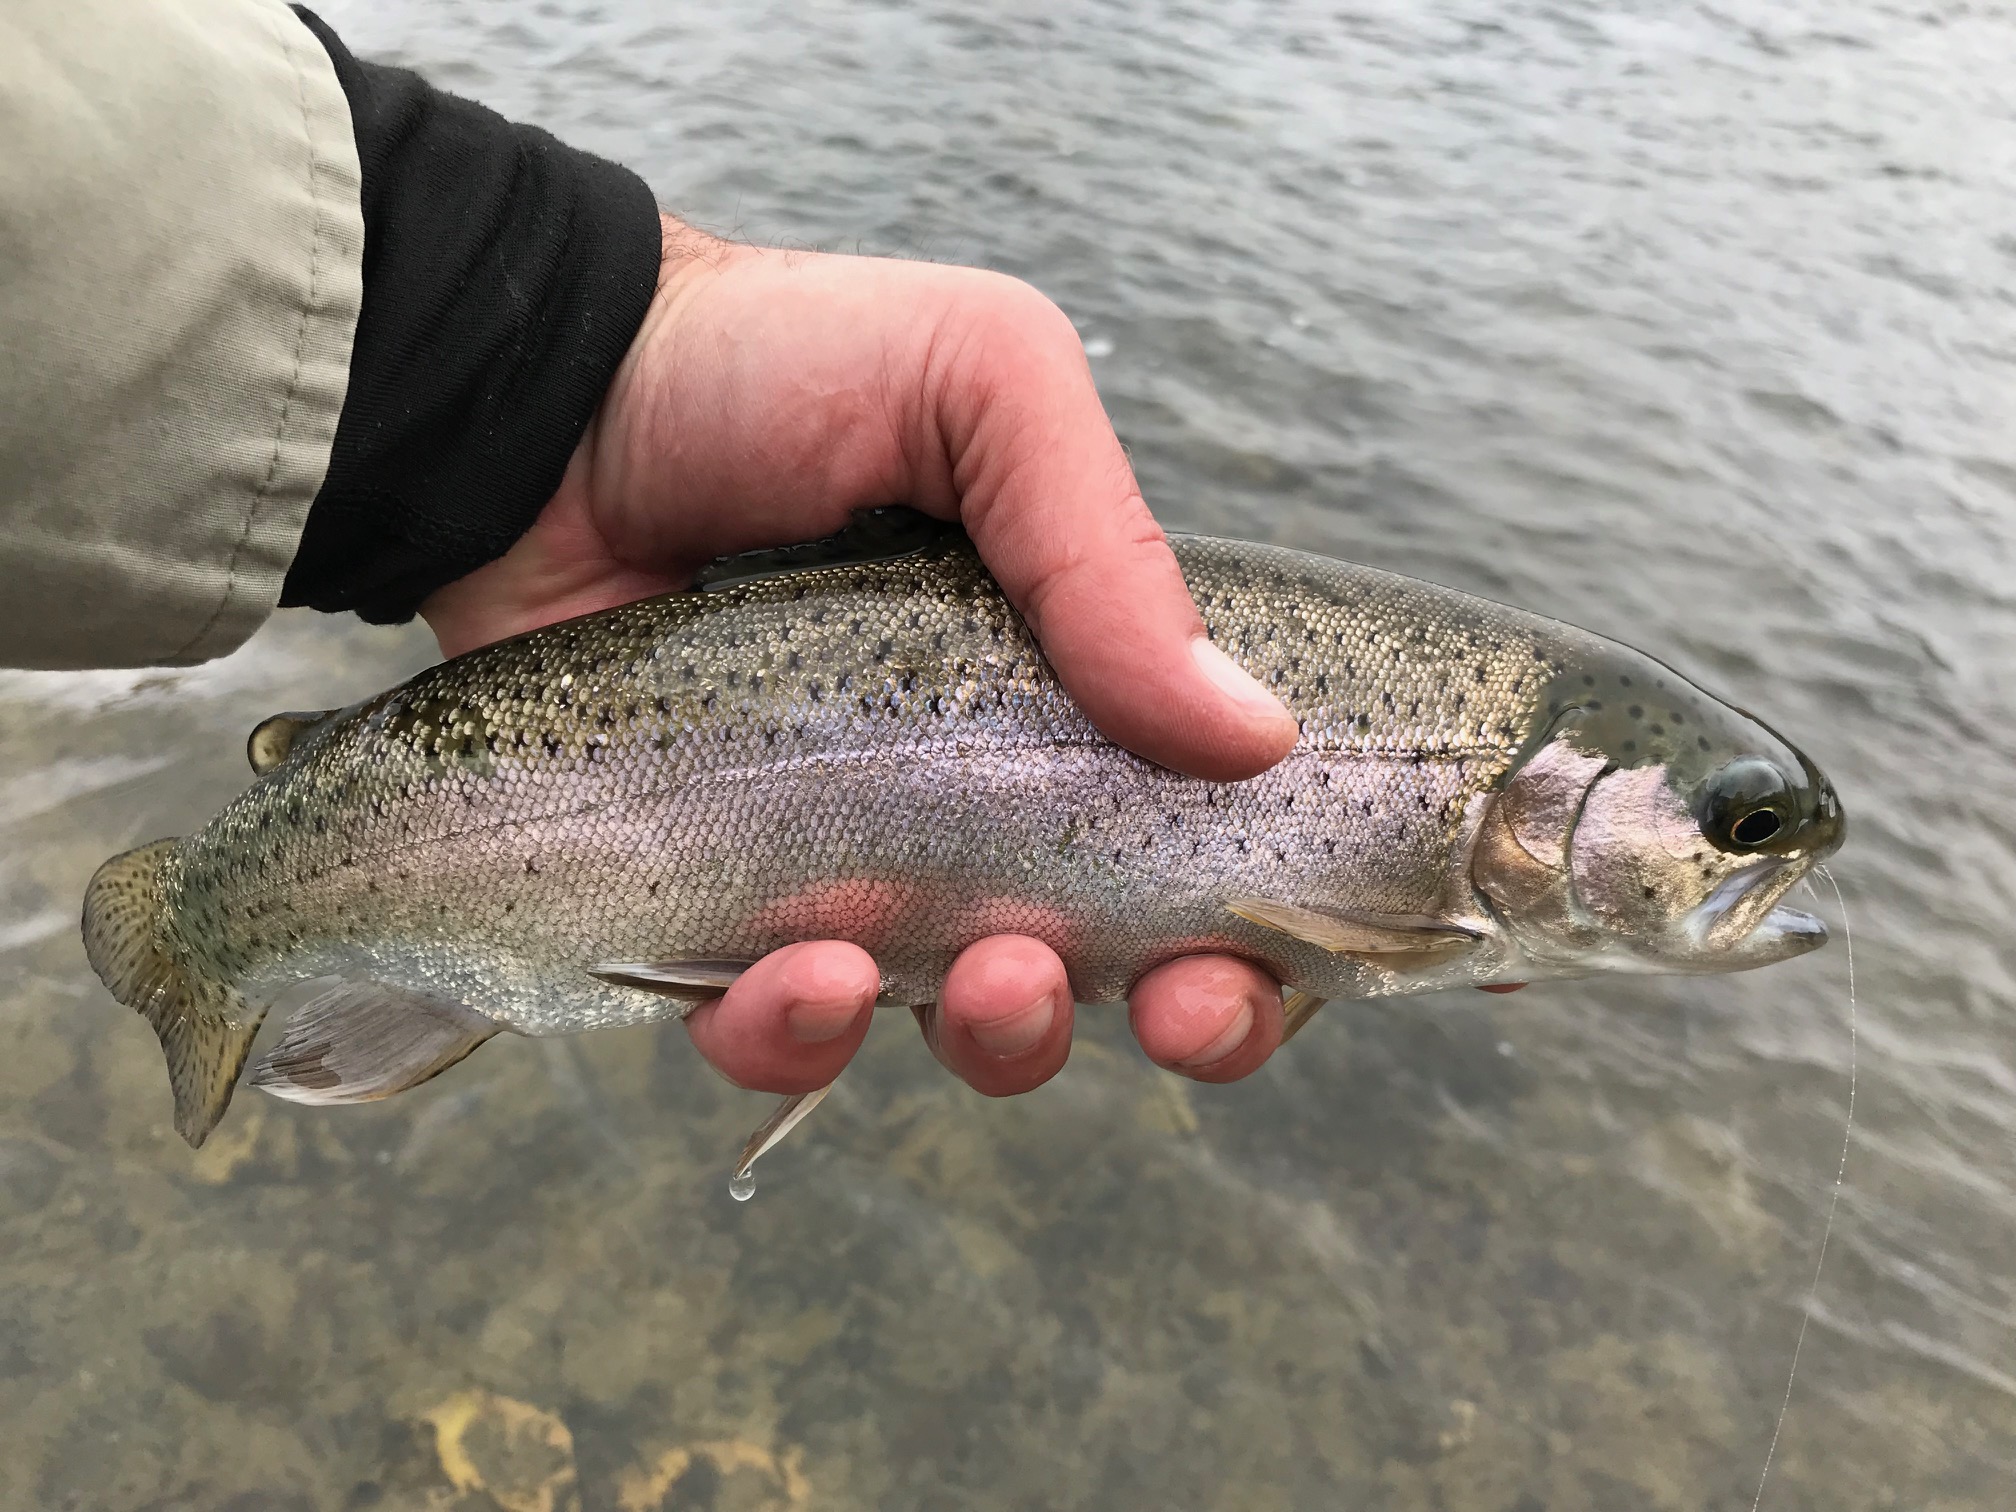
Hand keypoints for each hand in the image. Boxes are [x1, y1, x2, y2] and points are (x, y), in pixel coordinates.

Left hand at [422, 217, 1301, 1097]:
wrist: (549, 397)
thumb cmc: (778, 367)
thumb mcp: (983, 386)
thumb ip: (1111, 554)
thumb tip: (1255, 738)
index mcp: (1065, 684)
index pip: (1193, 840)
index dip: (1244, 938)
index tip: (1248, 969)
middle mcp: (972, 791)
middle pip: (1106, 961)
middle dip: (1158, 1016)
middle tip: (1161, 1000)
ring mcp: (840, 856)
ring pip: (947, 1020)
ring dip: (997, 1038)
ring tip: (987, 980)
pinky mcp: (706, 897)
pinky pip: (764, 1023)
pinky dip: (797, 1037)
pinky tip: (806, 981)